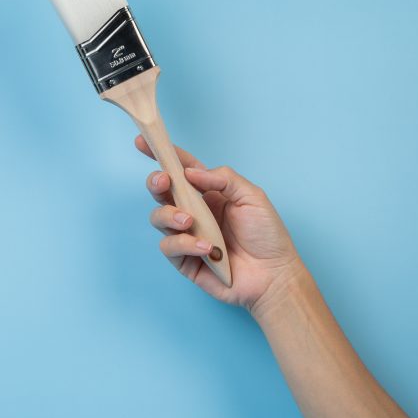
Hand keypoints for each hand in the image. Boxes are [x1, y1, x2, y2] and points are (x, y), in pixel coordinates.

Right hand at [135, 136, 301, 314]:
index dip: (163, 155)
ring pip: (159, 218)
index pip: (182, 169)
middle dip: (156, 183)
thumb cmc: (266, 235)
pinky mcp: (185, 260)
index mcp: (209, 193)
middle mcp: (195, 212)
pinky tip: (207, 248)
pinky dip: (185, 244)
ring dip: (169, 215)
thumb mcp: (252, 196)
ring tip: (189, 220)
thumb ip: (223, 178)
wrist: (274, 275)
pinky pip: (170, 246)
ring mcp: (188, 235)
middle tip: (163, 181)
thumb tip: (190, 173)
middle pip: (162, 192)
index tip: (143, 142)